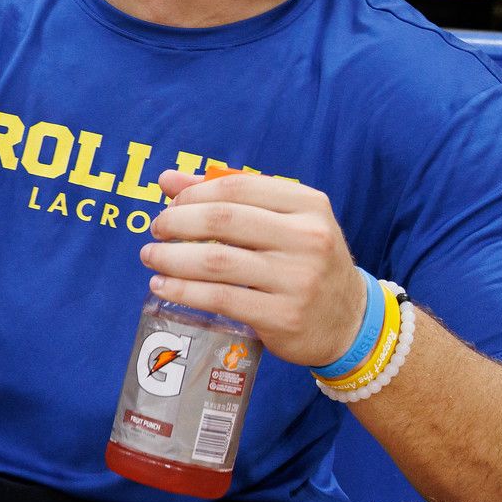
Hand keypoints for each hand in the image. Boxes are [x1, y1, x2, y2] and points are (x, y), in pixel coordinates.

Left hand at [141, 169, 370, 369]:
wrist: (350, 322)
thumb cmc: (304, 262)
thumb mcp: (282, 222)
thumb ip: (228, 198)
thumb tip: (167, 179)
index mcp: (308, 205)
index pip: (237, 187)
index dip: (193, 193)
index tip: (170, 204)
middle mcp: (308, 238)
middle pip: (223, 220)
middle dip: (177, 222)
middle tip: (155, 230)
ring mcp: (298, 279)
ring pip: (216, 260)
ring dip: (171, 258)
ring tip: (151, 258)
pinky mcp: (284, 316)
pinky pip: (220, 298)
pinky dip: (183, 291)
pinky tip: (162, 286)